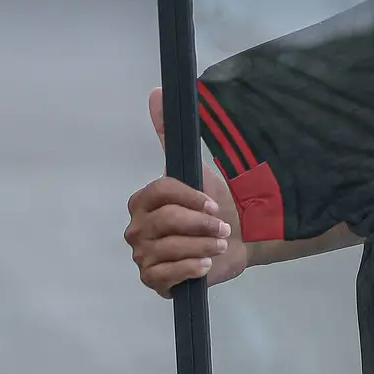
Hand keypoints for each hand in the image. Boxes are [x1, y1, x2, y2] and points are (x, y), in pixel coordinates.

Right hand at [124, 88, 247, 297]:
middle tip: (222, 227)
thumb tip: (156, 92)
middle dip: (200, 224)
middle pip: (167, 221)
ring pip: (170, 248)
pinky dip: (190, 269)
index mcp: (142, 202)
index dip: (191, 198)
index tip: (213, 204)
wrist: (237, 238)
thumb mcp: (194, 167)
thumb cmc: (215, 205)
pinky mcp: (154, 281)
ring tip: (219, 244)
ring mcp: (143, 257)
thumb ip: (168, 132)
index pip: (161, 193)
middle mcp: (136, 230)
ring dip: (202, 246)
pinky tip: (206, 265)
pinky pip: (166, 275)